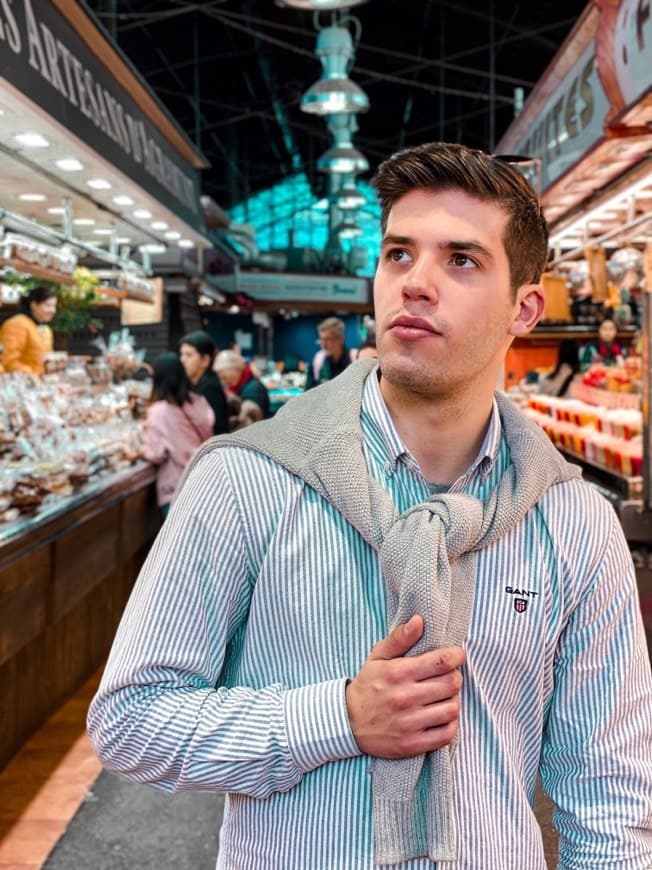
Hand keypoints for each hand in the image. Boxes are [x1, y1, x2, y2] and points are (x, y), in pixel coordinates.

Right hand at [345, 615, 464, 758]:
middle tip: (447, 677)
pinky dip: (450, 724)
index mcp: (399, 673)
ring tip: (443, 697)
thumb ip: (399, 638)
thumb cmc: (368, 685)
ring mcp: (410, 722)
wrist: (347, 722)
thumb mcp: (378, 657)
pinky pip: (447, 734)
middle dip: (454, 677)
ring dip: (452, 700)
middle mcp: (405, 697)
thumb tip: (419, 620)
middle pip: (452, 684)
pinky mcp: (412, 744)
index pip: (442, 662)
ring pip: (452, 708)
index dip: (456, 656)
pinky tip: (441, 716)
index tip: (456, 655)